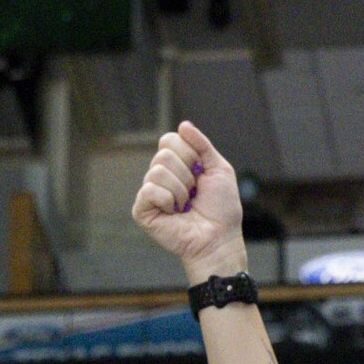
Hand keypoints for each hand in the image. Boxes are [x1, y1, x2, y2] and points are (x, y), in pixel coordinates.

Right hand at [132, 120, 249, 278]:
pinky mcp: (142, 209)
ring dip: (180, 190)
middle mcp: (160, 176)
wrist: (218, 238)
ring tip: (185, 206)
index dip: (189, 154)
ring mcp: (150, 193)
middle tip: (194, 193)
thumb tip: (183, 125)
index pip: (169, 140)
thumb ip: (202, 145)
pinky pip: (150, 190)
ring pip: (157, 171)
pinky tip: (174, 213)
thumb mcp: (219, 169)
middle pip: (163, 154)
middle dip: (187, 174)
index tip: (201, 172)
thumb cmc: (221, 208)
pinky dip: (168, 201)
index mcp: (176, 164)